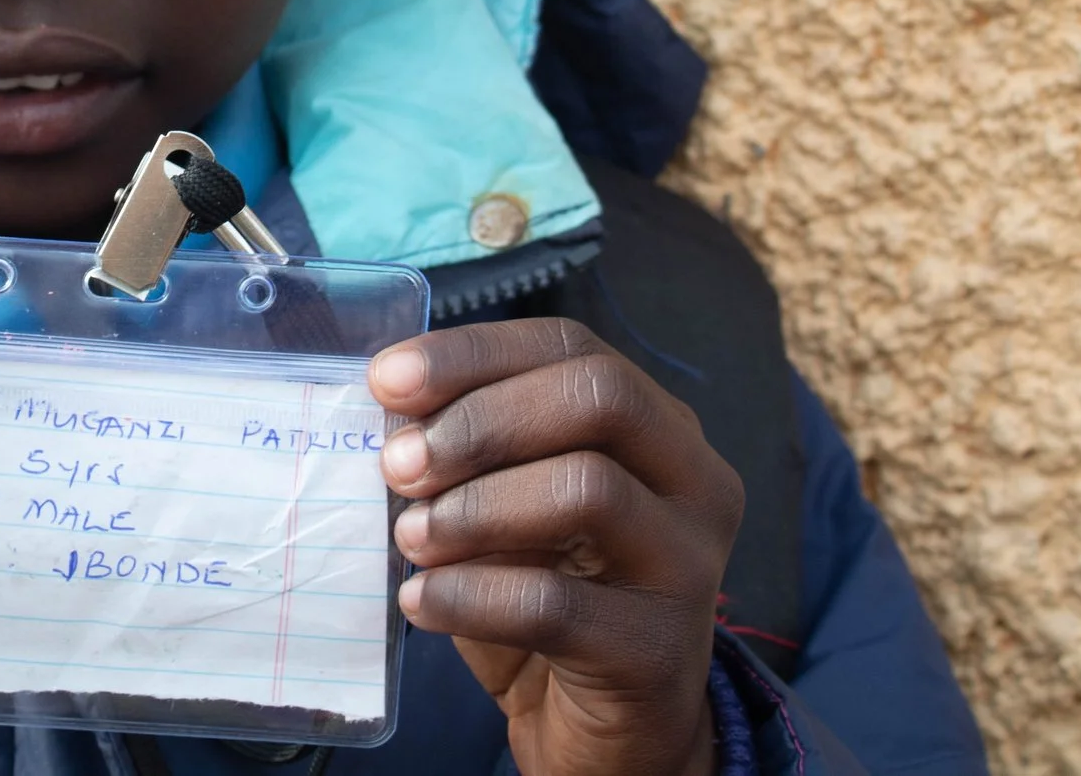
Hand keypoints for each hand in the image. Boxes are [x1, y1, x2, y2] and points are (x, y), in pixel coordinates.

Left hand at [368, 319, 743, 775]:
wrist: (608, 733)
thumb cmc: (549, 596)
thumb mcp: (509, 509)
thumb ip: (469, 456)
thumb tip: (390, 413)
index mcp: (658, 427)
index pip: (572, 348)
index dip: (474, 352)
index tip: (386, 379)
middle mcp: (695, 481)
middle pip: (598, 398)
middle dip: (482, 421)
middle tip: (399, 465)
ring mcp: (688, 566)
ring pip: (589, 488)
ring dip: (476, 508)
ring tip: (411, 537)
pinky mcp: (658, 650)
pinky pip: (556, 606)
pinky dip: (470, 596)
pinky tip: (421, 603)